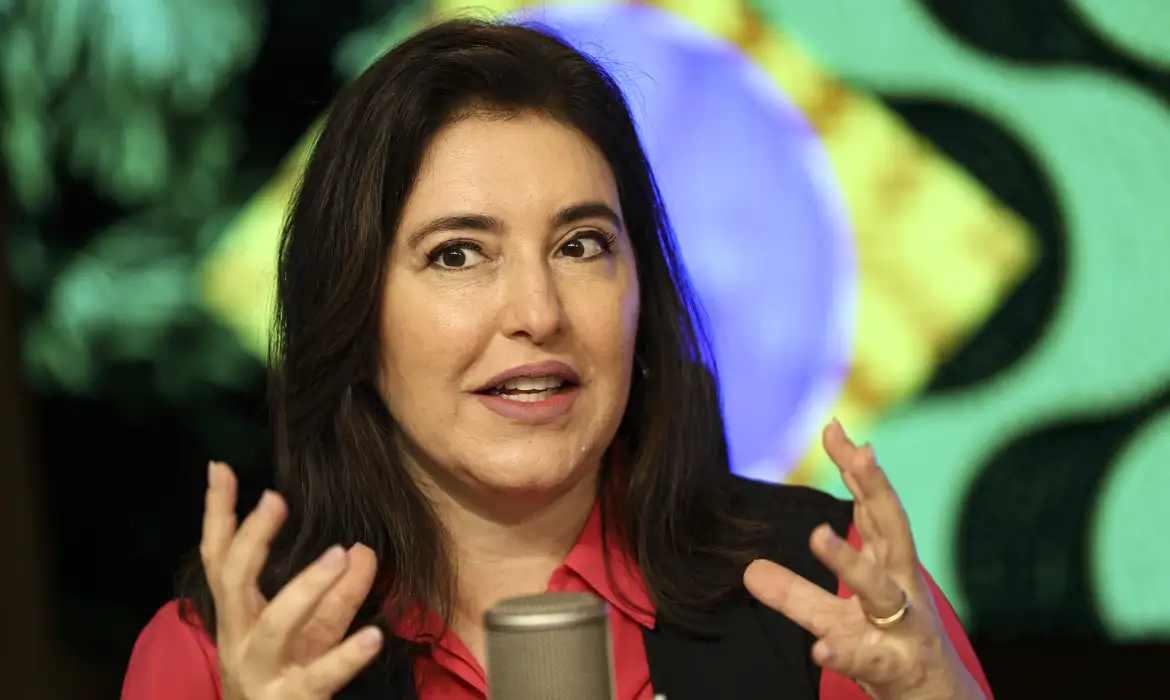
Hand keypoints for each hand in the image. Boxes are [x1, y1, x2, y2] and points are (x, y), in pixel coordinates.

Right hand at [201, 461, 382, 699]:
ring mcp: (263, 674)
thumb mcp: (317, 633)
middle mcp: (239, 642)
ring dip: (304, 588)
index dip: (217, 515)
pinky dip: (346, 655)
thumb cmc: (290, 682)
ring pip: (274, 627)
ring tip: (339, 553)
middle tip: (275, 499)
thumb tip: (363, 550)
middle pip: (234, 585)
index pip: (220, 559)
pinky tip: (374, 635)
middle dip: (252, 541)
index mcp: (238, 619)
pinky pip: (319, 676)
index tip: (220, 468)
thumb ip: (339, 594)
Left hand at [743, 421, 983, 699]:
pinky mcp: (894, 667)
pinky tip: (821, 649)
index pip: (874, 508)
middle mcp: (902, 588)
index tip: (835, 429)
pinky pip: (867, 657)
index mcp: (890, 567)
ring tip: (818, 535)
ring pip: (879, 589)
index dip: (857, 469)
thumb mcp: (834, 618)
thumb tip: (749, 570)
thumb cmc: (887, 651)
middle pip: (894, 530)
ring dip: (849, 562)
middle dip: (876, 490)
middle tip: (859, 454)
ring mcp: (903, 627)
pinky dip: (844, 651)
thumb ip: (795, 592)